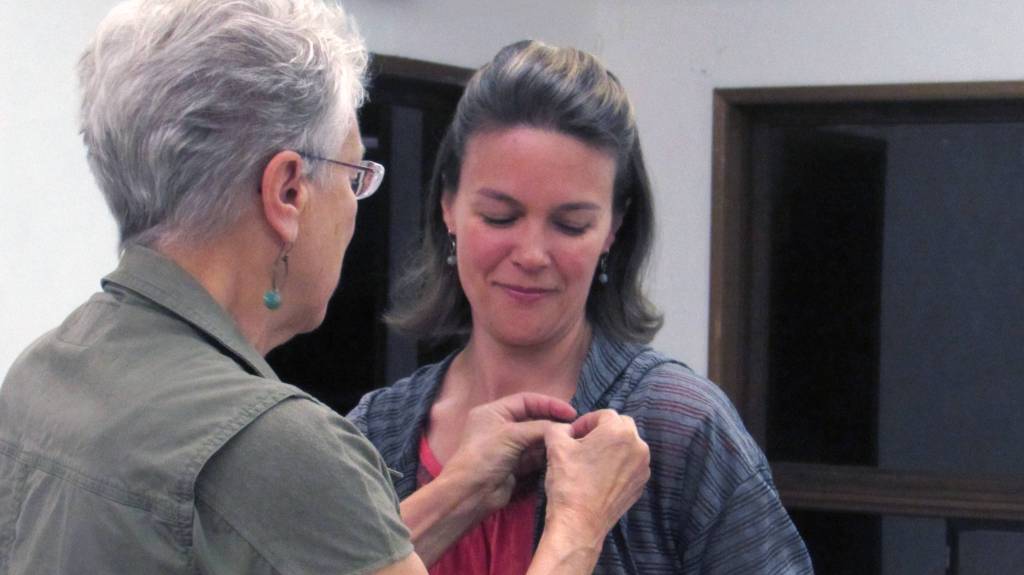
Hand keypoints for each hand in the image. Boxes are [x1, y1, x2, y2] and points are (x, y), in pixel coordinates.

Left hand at [442, 392, 576, 511]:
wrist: (470, 493)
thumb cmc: (486, 455)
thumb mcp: (512, 434)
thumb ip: (540, 428)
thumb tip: (563, 428)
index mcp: (494, 412)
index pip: (526, 401)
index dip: (549, 404)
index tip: (571, 412)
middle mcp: (500, 427)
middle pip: (532, 419)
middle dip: (552, 423)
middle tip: (575, 428)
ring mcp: (507, 447)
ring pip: (535, 439)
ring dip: (551, 440)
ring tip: (571, 442)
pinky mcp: (514, 466)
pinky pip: (534, 456)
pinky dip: (546, 455)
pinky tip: (561, 454)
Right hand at [542, 410, 650, 546]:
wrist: (579, 523)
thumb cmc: (568, 483)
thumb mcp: (556, 446)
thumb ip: (559, 428)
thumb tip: (564, 428)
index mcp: (620, 432)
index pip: (604, 414)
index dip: (585, 422)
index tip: (573, 435)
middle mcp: (639, 446)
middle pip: (621, 427)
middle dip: (602, 431)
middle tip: (583, 444)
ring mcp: (642, 468)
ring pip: (628, 446)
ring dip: (612, 447)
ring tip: (591, 461)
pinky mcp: (641, 485)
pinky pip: (631, 465)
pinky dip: (618, 465)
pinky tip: (600, 477)